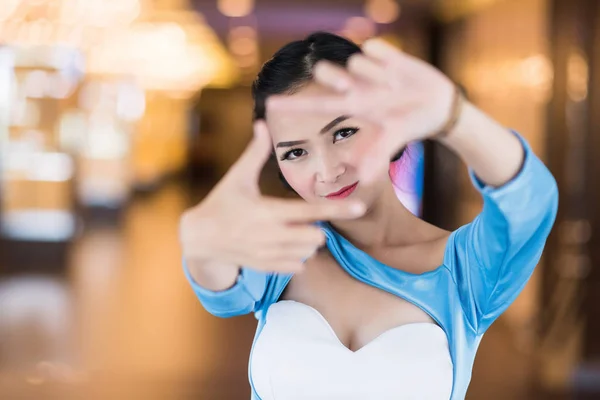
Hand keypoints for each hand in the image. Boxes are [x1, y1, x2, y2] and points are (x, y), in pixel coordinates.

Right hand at [179, 121, 365, 272]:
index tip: (360, 207)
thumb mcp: (237, 177)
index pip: (309, 212)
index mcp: (266, 212)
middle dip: (319, 228)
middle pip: (315, 237)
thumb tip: (262, 123)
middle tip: (307, 219)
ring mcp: (268, 255)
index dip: (337, 209)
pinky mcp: (265, 267)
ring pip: (308, 253)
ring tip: (295, 230)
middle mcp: (270, 236)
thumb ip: (254, 152)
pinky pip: (297, 266)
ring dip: (310, 242)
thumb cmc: (222, 202)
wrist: (200, 238)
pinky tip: (287, 244)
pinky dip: (299, 256)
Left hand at [267, 38, 456, 182]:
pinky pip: (376, 49)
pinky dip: (388, 60)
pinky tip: (398, 70)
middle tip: (349, 87)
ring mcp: (369, 69)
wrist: (437, 104)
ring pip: (356, 61)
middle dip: (334, 78)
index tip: (268, 104)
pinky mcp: (386, 54)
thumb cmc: (409, 124)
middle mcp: (356, 86)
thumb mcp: (393, 139)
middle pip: (329, 74)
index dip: (293, 105)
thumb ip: (378, 155)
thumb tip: (365, 180)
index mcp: (353, 106)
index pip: (317, 106)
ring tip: (393, 87)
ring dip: (376, 76)